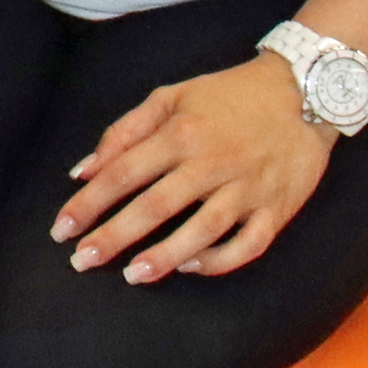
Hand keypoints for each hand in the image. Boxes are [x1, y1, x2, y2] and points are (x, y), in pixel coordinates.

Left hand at [55, 55, 333, 282]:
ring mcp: (247, 187)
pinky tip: (191, 266)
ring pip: (202, 229)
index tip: (61, 229)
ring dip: (164, 256)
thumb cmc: (230, 95)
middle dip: (114, 236)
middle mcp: (212, 161)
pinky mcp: (277, 208)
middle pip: (155, 205)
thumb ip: (124, 131)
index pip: (124, 172)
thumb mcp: (172, 96)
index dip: (89, 202)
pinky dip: (219, 260)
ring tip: (132, 276)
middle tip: (82, 261)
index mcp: (182, 132)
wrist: (306, 91)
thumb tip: (82, 170)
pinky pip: (248, 244)